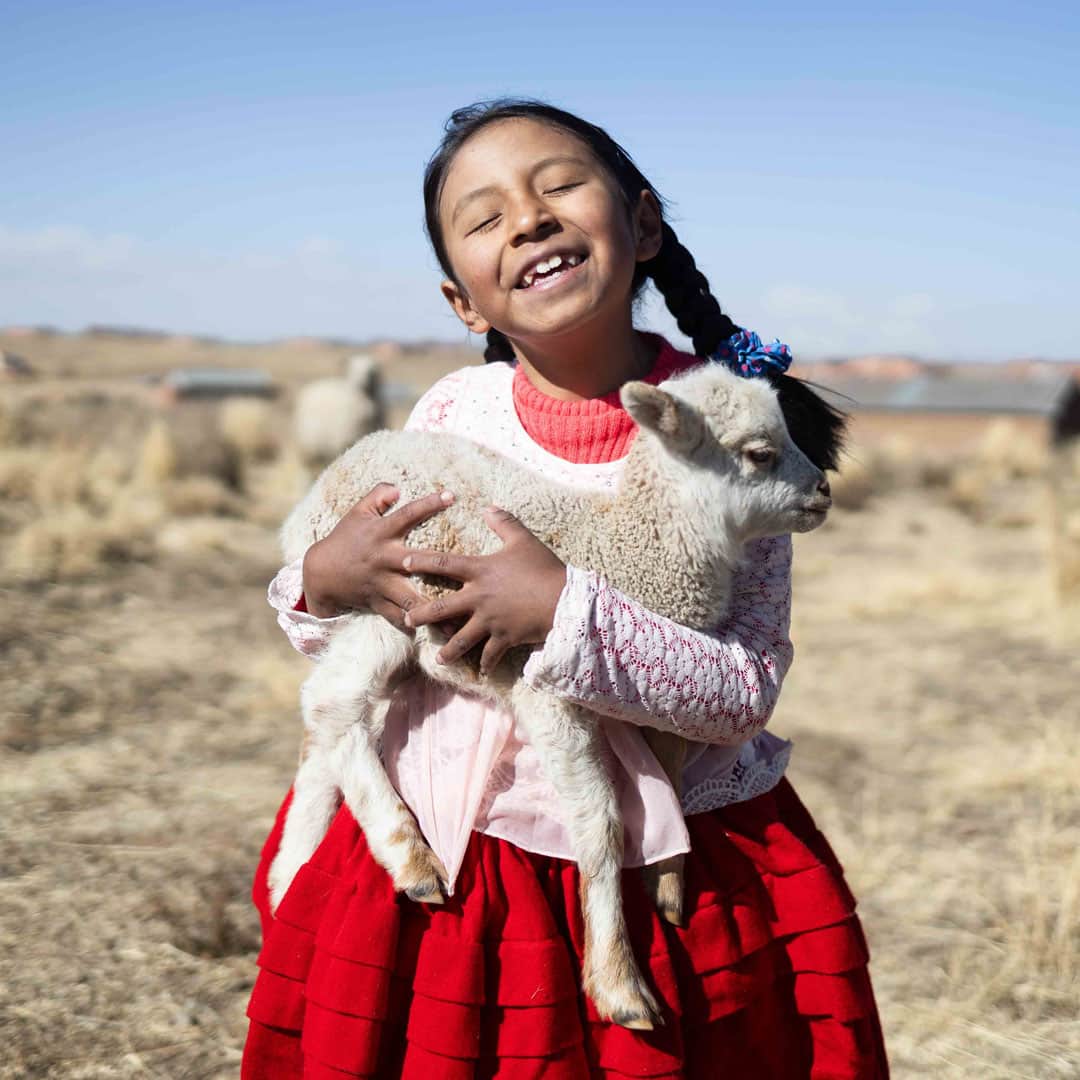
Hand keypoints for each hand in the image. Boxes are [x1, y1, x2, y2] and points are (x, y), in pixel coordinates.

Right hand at [302, 484, 453, 628]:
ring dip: (433, 608)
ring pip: (410, 598)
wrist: (321, 573)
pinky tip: (438, 633)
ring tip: (458, 619)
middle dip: (441, 564)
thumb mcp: (357, 513)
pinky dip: (415, 626)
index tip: (452, 495)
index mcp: (381, 533)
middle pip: (418, 561)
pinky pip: (398, 618)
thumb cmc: (345, 538)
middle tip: (469, 568)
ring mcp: (382, 584)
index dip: (429, 504)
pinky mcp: (378, 603)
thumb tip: (398, 488)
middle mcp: (385, 559)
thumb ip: (377, 495)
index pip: (408, 514)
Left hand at [401, 507, 566, 674]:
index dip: (422, 561)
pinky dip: (487, 663)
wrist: (564, 599)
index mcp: (481, 571)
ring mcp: (490, 620)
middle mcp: (479, 597)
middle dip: (421, 614)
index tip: (403, 562)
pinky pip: (491, 654)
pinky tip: (481, 671)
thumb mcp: (524, 540)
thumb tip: (487, 507)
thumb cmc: (543, 567)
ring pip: (461, 639)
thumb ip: (504, 522)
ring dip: (448, 649)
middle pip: (442, 608)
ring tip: (438, 658)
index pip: (444, 563)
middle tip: (406, 619)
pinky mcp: (504, 637)